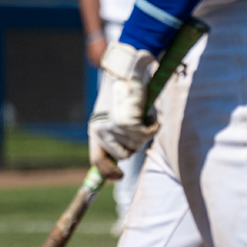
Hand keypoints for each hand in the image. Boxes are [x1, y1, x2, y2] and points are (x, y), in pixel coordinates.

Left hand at [89, 41, 157, 165]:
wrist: (126, 68)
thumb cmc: (123, 89)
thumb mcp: (113, 113)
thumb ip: (115, 133)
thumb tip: (122, 158)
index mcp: (94, 128)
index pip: (97, 161)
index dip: (108, 173)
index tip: (119, 177)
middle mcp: (100, 130)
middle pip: (124, 154)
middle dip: (135, 143)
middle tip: (139, 125)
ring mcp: (112, 128)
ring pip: (138, 144)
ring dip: (145, 131)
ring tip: (141, 111)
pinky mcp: (126, 124)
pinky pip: (147, 134)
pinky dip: (152, 124)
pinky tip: (148, 110)